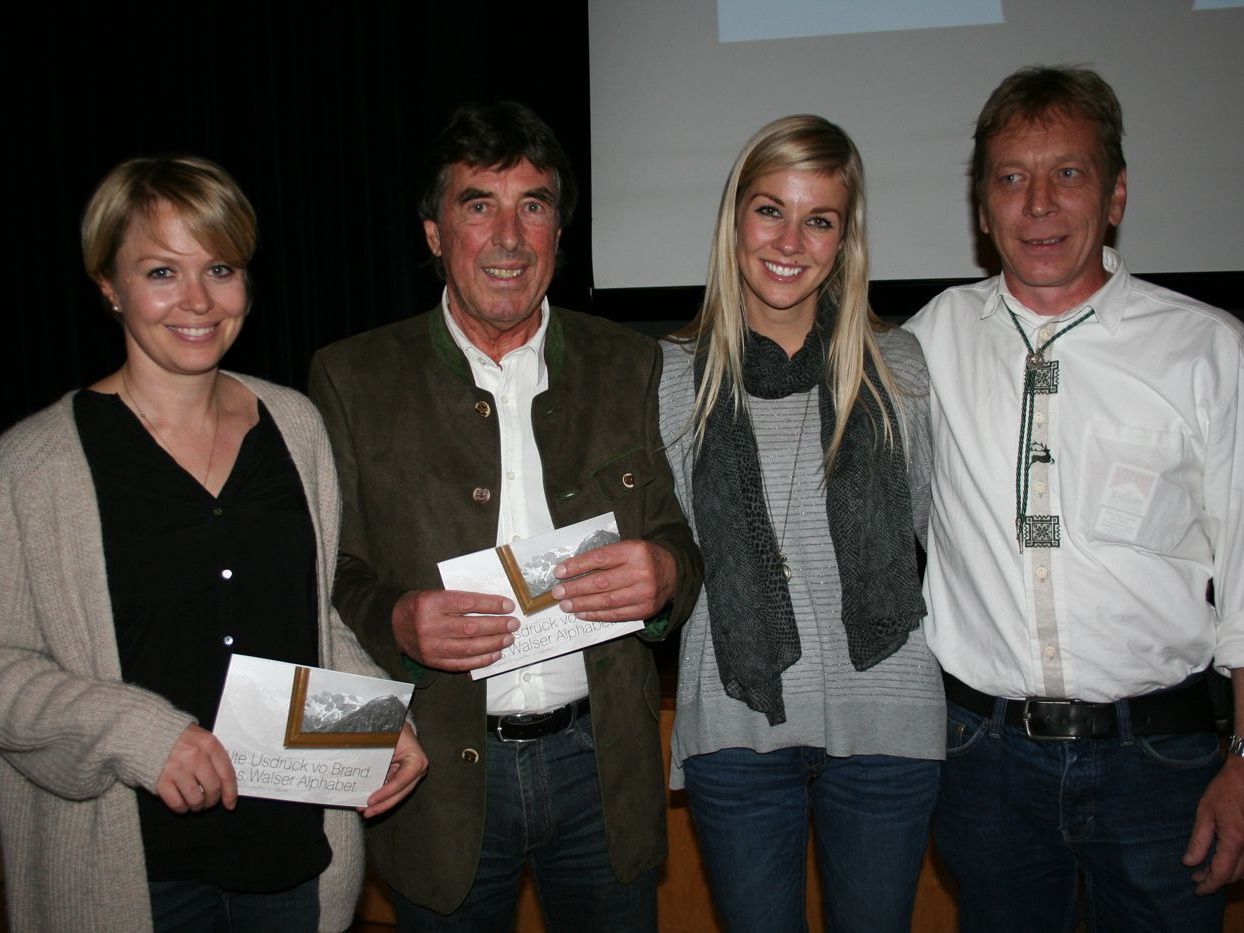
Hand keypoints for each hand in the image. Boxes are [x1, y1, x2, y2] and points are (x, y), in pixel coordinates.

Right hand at [155, 724, 237, 813]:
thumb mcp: (200, 737)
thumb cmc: (176, 736)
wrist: (144, 731)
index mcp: (209, 744)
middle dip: (212, 800)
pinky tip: (182, 805)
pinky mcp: (160, 781)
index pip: (227, 773)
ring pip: (196, 799)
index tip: (230, 804)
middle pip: (213, 788)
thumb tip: (224, 781)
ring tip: (195, 804)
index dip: (230, 792)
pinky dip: (181, 808)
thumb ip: (212, 755)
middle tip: (208, 802)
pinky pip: (177, 803)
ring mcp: (177, 769)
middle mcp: (195, 757)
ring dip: (197, 806)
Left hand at [361, 723, 427, 818]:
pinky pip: (391, 790)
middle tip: (367, 811)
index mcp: (417, 760)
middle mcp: (417, 771)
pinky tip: (369, 803)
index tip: (371, 800)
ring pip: (396, 795)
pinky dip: (381, 797)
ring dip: (381, 804)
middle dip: (383, 804)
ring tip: (365, 811)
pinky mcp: (401, 777)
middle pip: (400, 793)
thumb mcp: (387, 740)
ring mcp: (410, 776)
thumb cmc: (394, 729)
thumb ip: (378, 755)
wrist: (397, 724)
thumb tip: (359, 769)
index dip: (386, 793)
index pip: (401, 781)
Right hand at [392, 589, 517, 671]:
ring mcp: (431, 646)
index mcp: (430, 603)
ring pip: (469, 647)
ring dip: (493, 643)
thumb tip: (494, 606)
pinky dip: (482, 659)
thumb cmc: (419, 606)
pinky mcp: (433, 661)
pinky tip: (495, 653)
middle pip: (471, 627)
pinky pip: (462, 663)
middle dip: (497, 626)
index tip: (508, 605)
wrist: (392, 624)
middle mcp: (429, 626)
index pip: (467, 603)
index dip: (490, 605)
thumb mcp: (434, 593)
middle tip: (513, 623)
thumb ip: (459, 599)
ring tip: (508, 638)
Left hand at [550, 540, 675, 621]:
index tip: (559, 572)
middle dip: (575, 588)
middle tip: (557, 592)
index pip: (600, 558)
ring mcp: (645, 593)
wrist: (674, 572)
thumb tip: (572, 570)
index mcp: (635, 550)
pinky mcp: (645, 609)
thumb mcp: (628, 547)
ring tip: (565, 604)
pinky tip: (582, 613)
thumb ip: (605, 557)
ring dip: (582, 603)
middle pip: (601, 581)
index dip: (577, 566)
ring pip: (607, 600)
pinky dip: (596, 615)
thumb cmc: (644, 558)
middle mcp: (641, 571)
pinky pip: (616, 614)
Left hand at [1184, 754, 1243, 893]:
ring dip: (1229, 873)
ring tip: (1208, 869)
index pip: (1221, 873)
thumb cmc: (1225, 790)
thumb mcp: (1205, 813)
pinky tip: (1225, 859)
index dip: (1208, 885)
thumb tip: (1189, 863)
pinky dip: (1239, 865)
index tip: (1197, 890)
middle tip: (1197, 877)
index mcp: (1235, 841)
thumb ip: (1199, 840)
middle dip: (1216, 880)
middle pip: (1235, 875)